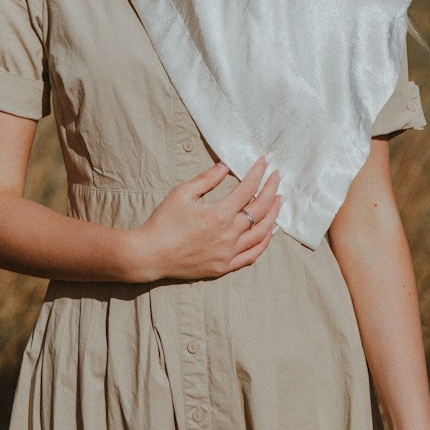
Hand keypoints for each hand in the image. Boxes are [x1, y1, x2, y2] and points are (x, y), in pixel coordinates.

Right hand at [132, 156, 280, 281]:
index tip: (264, 162)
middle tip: (277, 176)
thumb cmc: (164, 221)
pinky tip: (270, 231)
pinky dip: (264, 242)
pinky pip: (252, 255)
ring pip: (261, 233)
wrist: (151, 254)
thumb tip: (225, 165)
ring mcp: (228, 253)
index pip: (247, 189)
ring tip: (279, 200)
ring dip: (273, 215)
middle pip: (259, 210)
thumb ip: (207, 179)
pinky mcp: (224, 267)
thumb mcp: (183, 193)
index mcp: (219, 214)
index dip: (258, 173)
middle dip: (271, 190)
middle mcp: (228, 235)